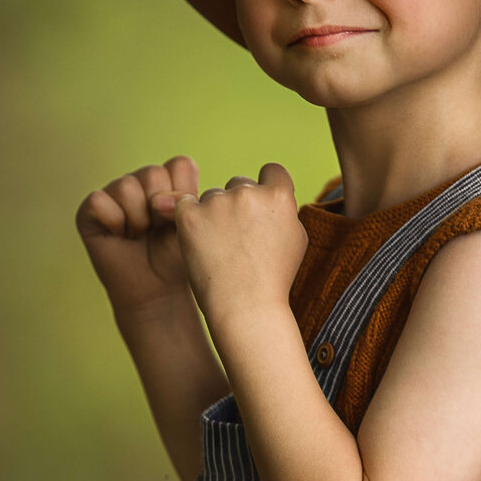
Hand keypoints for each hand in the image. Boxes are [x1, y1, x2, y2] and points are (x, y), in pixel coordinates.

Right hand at [75, 155, 199, 321]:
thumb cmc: (175, 258)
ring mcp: (113, 193)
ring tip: (140, 235)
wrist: (157, 290)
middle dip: (161, 209)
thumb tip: (159, 199)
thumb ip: (186, 201)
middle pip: (153, 173)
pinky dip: (114, 221)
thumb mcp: (191, 227)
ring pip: (127, 186)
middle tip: (158, 231)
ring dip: (138, 218)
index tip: (181, 221)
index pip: (180, 165)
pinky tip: (120, 236)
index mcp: (168, 180)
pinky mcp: (89, 210)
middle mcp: (140, 181)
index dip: (184, 195)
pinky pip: (99, 201)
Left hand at [172, 163, 307, 334]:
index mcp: (279, 196)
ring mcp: (217, 203)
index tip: (260, 206)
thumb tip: (273, 193)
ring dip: (212, 215)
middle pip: (238, 185)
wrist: (247, 310)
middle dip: (236, 205)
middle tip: (238, 241)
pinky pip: (183, 204)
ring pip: (211, 197)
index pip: (272, 171)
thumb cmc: (274, 280)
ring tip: (221, 251)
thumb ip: (286, 210)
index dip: (266, 186)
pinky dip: (188, 220)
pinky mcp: (189, 216)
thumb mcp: (297, 239)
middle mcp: (248, 193)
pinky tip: (199, 243)